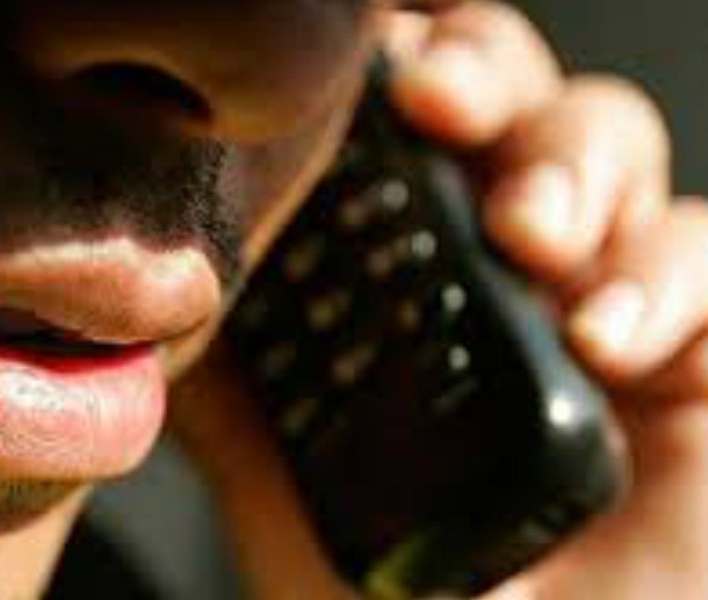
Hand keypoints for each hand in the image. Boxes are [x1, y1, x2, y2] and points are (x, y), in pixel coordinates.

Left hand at [170, 2, 707, 597]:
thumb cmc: (391, 593)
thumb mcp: (279, 473)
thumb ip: (232, 376)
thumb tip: (169, 295)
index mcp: (406, 265)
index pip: (403, 125)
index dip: (391, 71)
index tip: (358, 66)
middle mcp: (503, 258)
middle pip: (509, 99)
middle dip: (481, 78)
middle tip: (440, 104)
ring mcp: (600, 290)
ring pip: (610, 143)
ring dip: (569, 165)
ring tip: (531, 239)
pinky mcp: (700, 349)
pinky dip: (668, 276)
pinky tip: (609, 339)